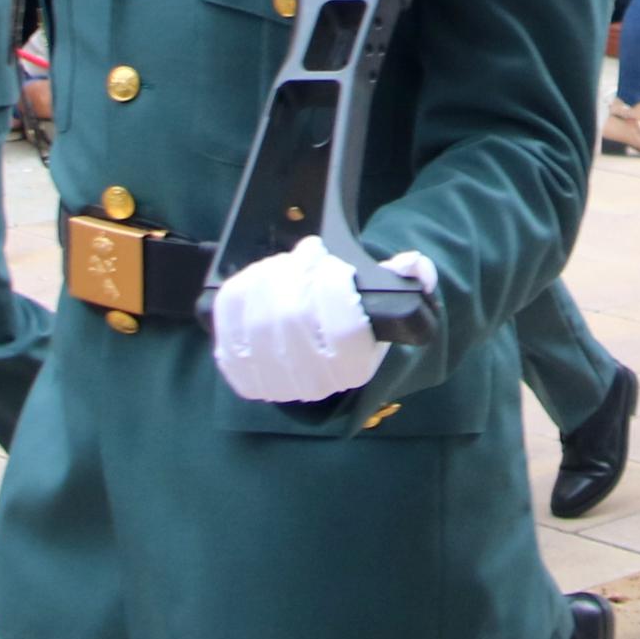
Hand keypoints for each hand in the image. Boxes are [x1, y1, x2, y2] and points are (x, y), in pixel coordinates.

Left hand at [207, 239, 433, 403]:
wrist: (317, 352)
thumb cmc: (352, 317)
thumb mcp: (388, 297)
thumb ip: (410, 276)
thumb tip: (413, 267)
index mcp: (357, 365)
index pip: (344, 326)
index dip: (333, 284)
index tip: (331, 262)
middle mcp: (316, 383)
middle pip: (295, 318)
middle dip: (297, 272)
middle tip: (306, 255)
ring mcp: (272, 382)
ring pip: (258, 320)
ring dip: (268, 278)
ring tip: (284, 266)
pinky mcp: (239, 372)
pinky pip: (227, 326)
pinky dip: (237, 294)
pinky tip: (256, 282)